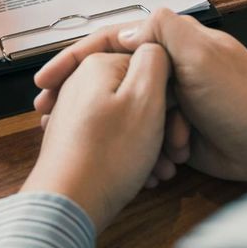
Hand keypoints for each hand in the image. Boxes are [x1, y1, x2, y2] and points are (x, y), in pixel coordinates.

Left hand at [21, 45, 169, 231]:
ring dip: (151, 142)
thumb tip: (156, 44)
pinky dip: (132, 152)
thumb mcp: (146, 99)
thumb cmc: (107, 156)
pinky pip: (114, 135)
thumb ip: (155, 60)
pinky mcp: (77, 134)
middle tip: (174, 150)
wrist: (68, 203)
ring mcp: (78, 109)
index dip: (171, 94)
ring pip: (129, 118)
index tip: (178, 121)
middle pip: (139, 93)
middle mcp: (83, 81)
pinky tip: (144, 174)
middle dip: (162, 123)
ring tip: (160, 169)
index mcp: (98, 64)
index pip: (151, 64)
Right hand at [35, 9, 246, 183]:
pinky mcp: (173, 131)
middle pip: (110, 75)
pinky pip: (140, 136)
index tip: (47, 79)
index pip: (111, 40)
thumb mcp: (203, 57)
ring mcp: (169, 100)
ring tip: (72, 139)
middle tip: (47, 114)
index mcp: (171, 43)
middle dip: (77, 95)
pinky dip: (130, 147)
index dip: (75, 58)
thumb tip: (126, 29)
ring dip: (104, 125)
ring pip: (122, 108)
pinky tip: (117, 159)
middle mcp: (167, 68)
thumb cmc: (244, 99)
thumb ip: (165, 33)